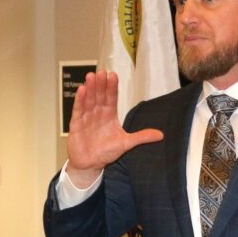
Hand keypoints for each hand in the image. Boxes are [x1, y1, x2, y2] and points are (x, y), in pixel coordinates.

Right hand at [66, 70, 163, 186]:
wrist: (90, 165)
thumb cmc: (105, 152)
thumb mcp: (126, 143)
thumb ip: (141, 137)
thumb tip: (161, 135)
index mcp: (109, 115)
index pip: (111, 98)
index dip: (112, 87)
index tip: (113, 75)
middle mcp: (98, 113)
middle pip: (100, 95)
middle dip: (101, 84)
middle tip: (102, 72)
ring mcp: (86, 117)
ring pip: (89, 100)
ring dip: (90, 88)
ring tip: (91, 76)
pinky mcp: (76, 124)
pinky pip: (78, 110)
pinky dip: (80, 100)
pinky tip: (82, 90)